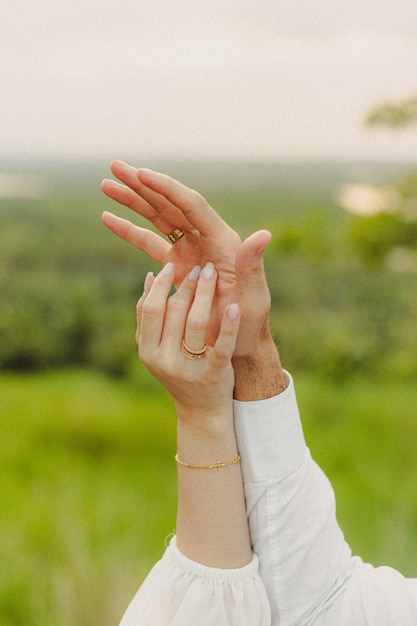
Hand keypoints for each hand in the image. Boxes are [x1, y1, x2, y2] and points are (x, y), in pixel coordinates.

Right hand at [102, 161, 271, 355]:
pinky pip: (150, 242)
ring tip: (106, 184)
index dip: (166, 189)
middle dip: (142, 185)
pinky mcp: (176, 265)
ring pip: (157, 218)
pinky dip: (130, 231)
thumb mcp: (253, 298)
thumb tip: (263, 235)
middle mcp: (205, 239)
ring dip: (132, 201)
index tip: (141, 174)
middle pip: (170, 204)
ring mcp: (189, 251)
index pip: (192, 206)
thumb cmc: (247, 324)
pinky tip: (108, 219)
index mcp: (223, 242)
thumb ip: (252, 266)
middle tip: (115, 166)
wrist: (236, 343)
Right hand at [136, 260, 239, 418]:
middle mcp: (164, 361)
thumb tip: (149, 278)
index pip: (151, 309)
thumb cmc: (180, 369)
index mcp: (147, 351)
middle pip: (173, 312)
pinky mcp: (214, 374)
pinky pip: (222, 346)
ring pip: (195, 323)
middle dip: (186, 285)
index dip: (160, 285)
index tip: (171, 266)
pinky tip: (233, 307)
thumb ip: (150, 318)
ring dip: (205, 294)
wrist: (202, 410)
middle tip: (199, 267)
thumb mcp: (158, 348)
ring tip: (212, 275)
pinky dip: (228, 325)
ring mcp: (189, 369)